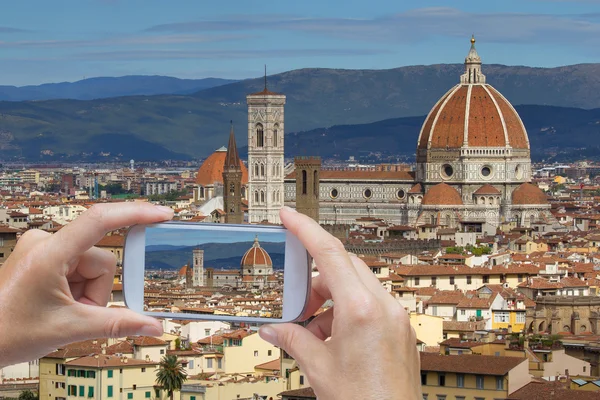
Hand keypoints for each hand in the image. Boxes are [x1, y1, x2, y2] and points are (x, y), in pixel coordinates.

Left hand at [0, 202, 172, 367]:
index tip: (161, 215)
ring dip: (88, 292)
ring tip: (66, 312)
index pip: (100, 220)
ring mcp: (42, 249)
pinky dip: (79, 289)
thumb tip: (151, 324)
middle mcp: (45, 243)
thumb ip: (117, 324)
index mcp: (49, 254)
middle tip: (80, 312)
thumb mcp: (70, 328)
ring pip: (90, 266)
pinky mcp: (43, 257)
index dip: (135, 214)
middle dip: (98, 290)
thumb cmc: (8, 332)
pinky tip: (62, 305)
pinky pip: (77, 268)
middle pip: (100, 259)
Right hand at [259, 207, 421, 399]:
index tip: (289, 216)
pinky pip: (368, 303)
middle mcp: (384, 306)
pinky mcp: (399, 328)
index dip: (305, 229)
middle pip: (343, 266)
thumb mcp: (318, 367)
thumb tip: (274, 328)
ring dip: (329, 298)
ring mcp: (395, 316)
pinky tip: (330, 336)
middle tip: (294, 296)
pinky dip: (345, 310)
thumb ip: (292, 339)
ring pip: (355, 285)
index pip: (328, 253)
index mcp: (361, 310)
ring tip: (311, 327)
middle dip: (314, 277)